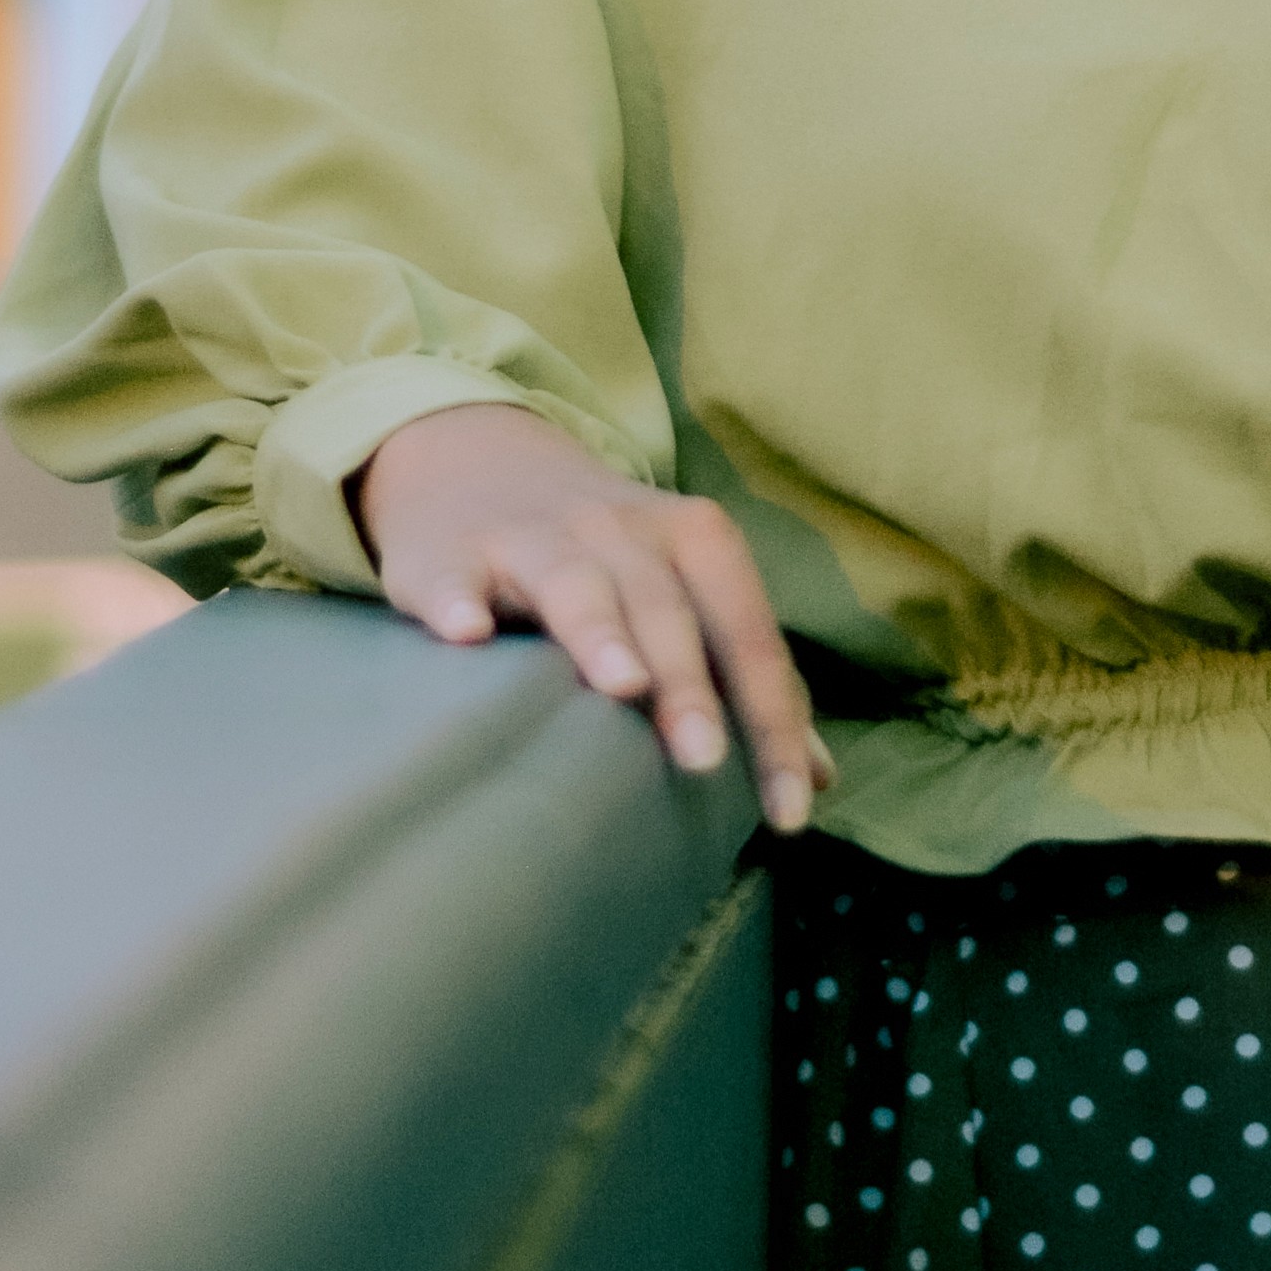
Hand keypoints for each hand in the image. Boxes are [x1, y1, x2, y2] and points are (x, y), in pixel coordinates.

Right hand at [352, 401, 835, 831]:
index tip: (792, 809)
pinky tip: (467, 633)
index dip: (775, 720)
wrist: (479, 462)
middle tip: (704, 759)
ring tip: (621, 687)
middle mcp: (620, 528)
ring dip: (600, 632)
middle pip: (665, 608)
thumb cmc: (606, 556)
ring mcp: (533, 537)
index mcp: (693, 539)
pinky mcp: (450, 553)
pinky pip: (454, 576)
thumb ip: (746, 676)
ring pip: (575, 583)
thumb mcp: (685, 591)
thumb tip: (819, 777)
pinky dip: (459, 600)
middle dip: (688, 684)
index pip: (747, 634)